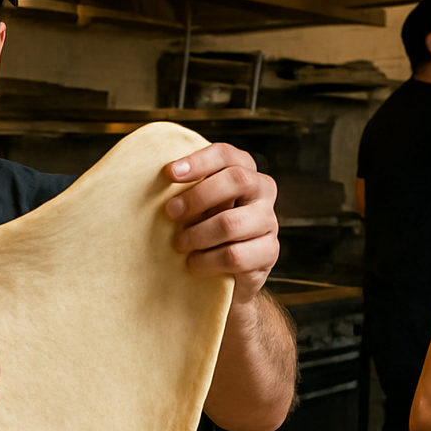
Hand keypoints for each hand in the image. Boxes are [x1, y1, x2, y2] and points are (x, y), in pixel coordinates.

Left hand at [165, 143, 279, 303]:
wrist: (228, 276)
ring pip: (231, 222)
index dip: (199, 161)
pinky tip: (194, 263)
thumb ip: (186, 191)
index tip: (169, 173)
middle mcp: (263, 191)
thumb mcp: (196, 207)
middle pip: (237, 180)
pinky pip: (234, 255)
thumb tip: (161, 180)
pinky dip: (207, 261)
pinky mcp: (269, 252)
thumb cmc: (204, 231)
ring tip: (180, 244)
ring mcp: (269, 221)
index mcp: (244, 170)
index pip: (226, 155)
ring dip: (197, 235)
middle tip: (170, 213)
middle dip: (197, 196)